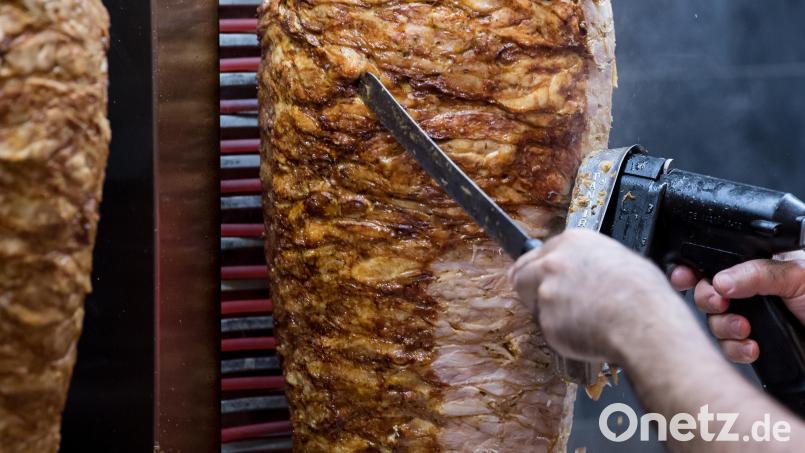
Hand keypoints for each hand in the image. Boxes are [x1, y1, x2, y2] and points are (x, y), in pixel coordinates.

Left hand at [508, 229, 688, 363]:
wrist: (644, 323)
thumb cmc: (643, 294)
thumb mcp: (620, 258)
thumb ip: (589, 260)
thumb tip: (587, 269)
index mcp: (572, 242)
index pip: (538, 253)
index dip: (537, 268)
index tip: (535, 276)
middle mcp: (553, 264)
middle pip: (521, 274)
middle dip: (528, 288)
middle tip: (541, 301)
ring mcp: (547, 293)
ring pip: (535, 305)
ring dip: (550, 313)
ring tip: (582, 320)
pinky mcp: (547, 322)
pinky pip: (550, 330)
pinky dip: (563, 335)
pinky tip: (587, 333)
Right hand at [671, 252, 804, 363]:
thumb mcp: (797, 276)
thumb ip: (757, 273)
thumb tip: (719, 278)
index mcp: (758, 267)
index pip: (716, 262)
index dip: (695, 268)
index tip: (685, 276)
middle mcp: (751, 292)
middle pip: (707, 293)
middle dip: (709, 300)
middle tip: (721, 302)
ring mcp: (752, 319)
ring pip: (714, 322)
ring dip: (725, 327)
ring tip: (744, 329)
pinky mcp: (755, 344)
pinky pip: (729, 348)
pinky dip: (737, 349)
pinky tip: (753, 347)